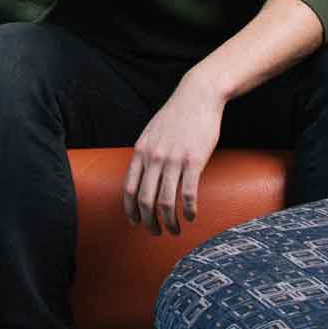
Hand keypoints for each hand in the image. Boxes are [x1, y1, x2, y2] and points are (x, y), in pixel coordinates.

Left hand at [124, 82, 223, 235]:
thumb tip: (141, 174)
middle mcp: (153, 158)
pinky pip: (187, 193)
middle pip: (145, 200)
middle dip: (149, 222)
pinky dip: (188, 210)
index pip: (129, 188)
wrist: (198, 96)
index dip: (130, 210)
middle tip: (156, 232)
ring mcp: (173, 160)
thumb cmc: (176, 115)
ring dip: (169, 221)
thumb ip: (145, 153)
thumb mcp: (151, 132)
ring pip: (165, 201)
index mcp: (140, 151)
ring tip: (174, 230)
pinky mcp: (194, 161)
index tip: (135, 222)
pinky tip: (191, 216)